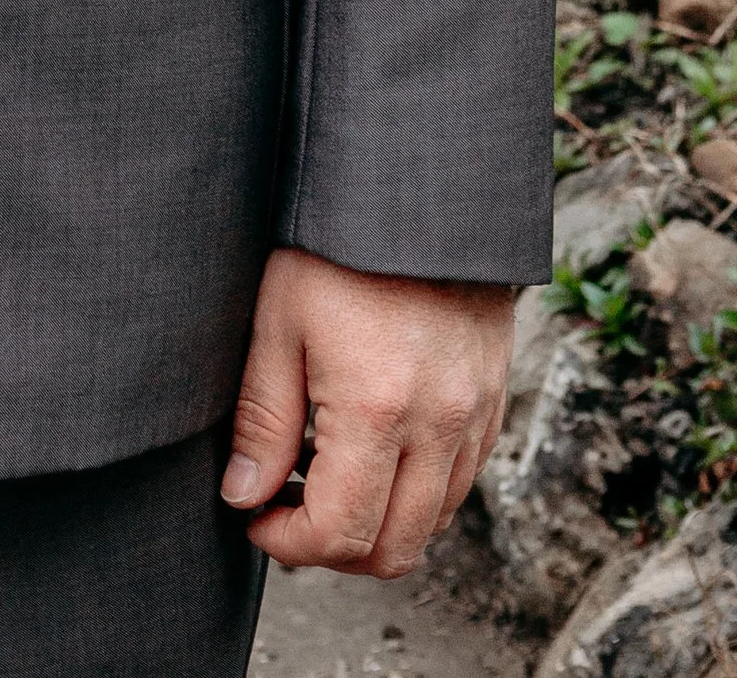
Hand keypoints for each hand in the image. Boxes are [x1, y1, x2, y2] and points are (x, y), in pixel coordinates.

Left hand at [220, 247, 513, 573]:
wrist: (420, 186)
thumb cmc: (338, 243)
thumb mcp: (279, 319)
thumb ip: (263, 419)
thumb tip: (243, 496)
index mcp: (378, 408)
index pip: (340, 532)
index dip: (287, 542)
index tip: (254, 516)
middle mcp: (439, 423)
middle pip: (393, 550)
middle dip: (330, 549)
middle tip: (284, 508)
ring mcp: (475, 415)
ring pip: (431, 523)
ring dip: (376, 523)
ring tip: (324, 474)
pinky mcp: (493, 400)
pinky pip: (459, 482)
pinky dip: (415, 493)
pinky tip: (372, 451)